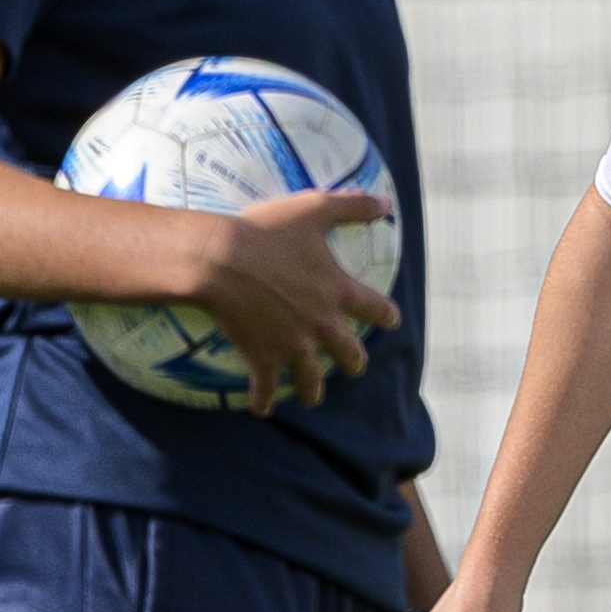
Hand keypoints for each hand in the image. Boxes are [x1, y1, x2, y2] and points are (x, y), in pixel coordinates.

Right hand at [195, 189, 398, 416]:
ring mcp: (294, 345)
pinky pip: (266, 387)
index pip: (377, 310)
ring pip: (313, 380)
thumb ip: (352, 207)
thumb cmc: (266, 232)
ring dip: (314, 390)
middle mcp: (323, 325)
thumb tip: (386, 202)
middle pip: (350, 354)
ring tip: (312, 397)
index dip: (386, 315)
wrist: (219, 259)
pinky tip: (262, 408)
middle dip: (354, 361)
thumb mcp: (313, 210)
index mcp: (338, 292)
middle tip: (354, 365)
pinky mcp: (264, 358)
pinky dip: (263, 400)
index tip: (391, 321)